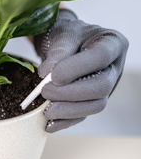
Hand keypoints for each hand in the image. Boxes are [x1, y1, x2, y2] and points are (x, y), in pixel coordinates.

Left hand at [34, 9, 128, 131]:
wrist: (64, 44)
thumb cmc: (67, 36)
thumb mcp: (63, 35)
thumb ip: (58, 52)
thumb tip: (48, 74)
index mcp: (112, 44)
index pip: (100, 57)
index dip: (76, 69)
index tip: (53, 76)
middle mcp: (114, 68)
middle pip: (102, 87)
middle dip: (70, 93)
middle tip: (45, 91)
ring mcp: (106, 88)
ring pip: (95, 105)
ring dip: (68, 110)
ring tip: (46, 109)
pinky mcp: (92, 102)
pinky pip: (83, 116)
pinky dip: (65, 121)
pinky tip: (48, 123)